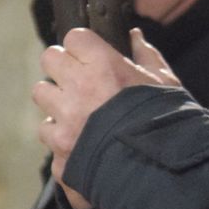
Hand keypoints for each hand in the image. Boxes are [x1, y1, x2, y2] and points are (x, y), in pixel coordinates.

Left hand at [33, 27, 178, 200]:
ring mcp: (64, 121)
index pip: (74, 37)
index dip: (82, 46)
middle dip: (63, 66)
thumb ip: (146, 55)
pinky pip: (47, 132)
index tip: (90, 54)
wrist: (159, 172)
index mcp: (103, 66)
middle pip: (50, 59)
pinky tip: (78, 138)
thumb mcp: (165, 83)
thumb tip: (135, 36)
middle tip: (79, 78)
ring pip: (41, 94)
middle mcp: (77, 88)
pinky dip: (58, 134)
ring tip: (77, 110)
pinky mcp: (58, 149)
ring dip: (56, 99)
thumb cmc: (166, 122)